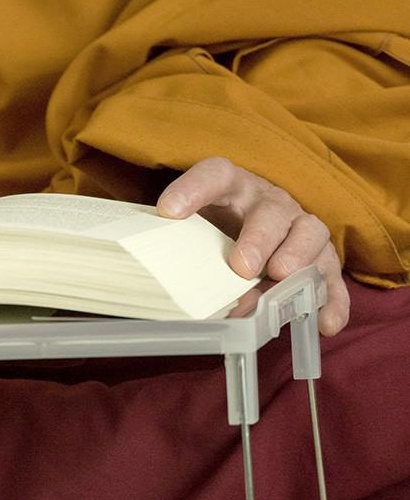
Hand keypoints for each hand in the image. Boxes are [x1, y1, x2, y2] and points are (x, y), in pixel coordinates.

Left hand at [156, 157, 348, 335]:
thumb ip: (182, 247)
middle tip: (242, 266)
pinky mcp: (319, 256)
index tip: (169, 211)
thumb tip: (167, 286)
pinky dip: (332, 300)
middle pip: (270, 211)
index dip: (192, 189)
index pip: (214, 175)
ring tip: (281, 279)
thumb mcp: (194, 227)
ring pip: (310, 232)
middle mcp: (269, 202)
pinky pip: (332, 275)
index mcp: (231, 187)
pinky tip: (325, 323)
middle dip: (258, 238)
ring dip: (298, 257)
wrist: (245, 226)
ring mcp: (298, 227)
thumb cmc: (213, 227)